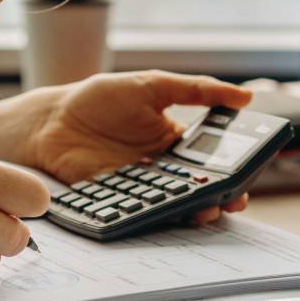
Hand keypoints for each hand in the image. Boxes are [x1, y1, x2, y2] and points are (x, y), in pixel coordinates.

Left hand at [0, 70, 251, 223]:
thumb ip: (196, 90)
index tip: (247, 175)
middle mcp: (161, 167)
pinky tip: (168, 212)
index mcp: (174, 140)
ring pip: (175, 204)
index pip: (211, 160)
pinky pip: (143, 211)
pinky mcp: (119, 199)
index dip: (231, 170)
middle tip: (233, 198)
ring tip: (207, 208)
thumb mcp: (152, 85)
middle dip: (219, 195)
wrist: (52, 119)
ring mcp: (141, 186)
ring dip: (194, 209)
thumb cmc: (101, 98)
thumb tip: (245, 96)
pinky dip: (158, 215)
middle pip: (197, 187)